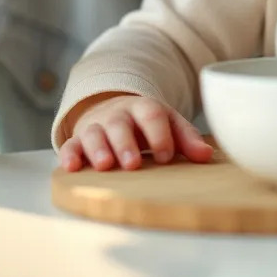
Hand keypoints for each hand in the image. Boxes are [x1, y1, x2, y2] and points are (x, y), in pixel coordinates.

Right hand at [58, 94, 214, 171]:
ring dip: (98, 149)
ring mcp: (96, 127)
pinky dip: (70, 155)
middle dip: (125, 143)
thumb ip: (186, 139)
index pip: (152, 114)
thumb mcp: (169, 125)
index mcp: (143, 108)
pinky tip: (72, 168)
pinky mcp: (78, 140)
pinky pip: (70, 145)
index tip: (166, 155)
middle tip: (133, 163)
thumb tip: (206, 155)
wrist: (113, 110)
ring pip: (94, 133)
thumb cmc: (146, 125)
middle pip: (120, 124)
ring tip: (105, 166)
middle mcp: (117, 115)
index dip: (159, 134)